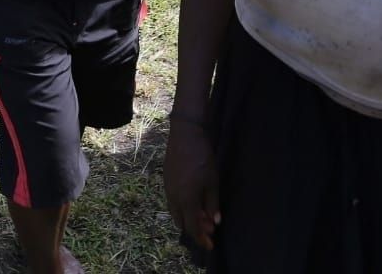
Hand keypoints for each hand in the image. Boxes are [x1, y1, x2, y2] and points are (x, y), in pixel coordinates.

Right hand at [164, 122, 220, 253]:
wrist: (186, 136)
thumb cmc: (202, 159)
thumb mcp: (212, 183)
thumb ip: (212, 204)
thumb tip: (214, 222)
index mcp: (186, 200)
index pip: (192, 227)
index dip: (201, 238)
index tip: (210, 245)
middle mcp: (173, 198)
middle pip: (182, 222)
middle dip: (195, 229)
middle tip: (209, 229)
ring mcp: (168, 189)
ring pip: (176, 212)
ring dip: (188, 218)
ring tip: (202, 216)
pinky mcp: (166, 181)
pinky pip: (172, 202)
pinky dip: (182, 208)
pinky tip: (192, 203)